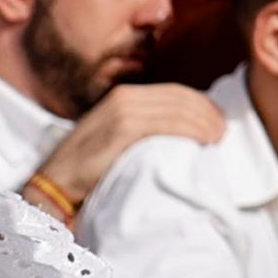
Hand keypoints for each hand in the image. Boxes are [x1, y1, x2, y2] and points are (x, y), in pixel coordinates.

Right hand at [37, 78, 229, 210]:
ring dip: (204, 123)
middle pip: (180, 98)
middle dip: (207, 113)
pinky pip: (167, 124)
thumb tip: (178, 134)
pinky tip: (203, 140)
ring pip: (178, 109)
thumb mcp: (115, 138)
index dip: (202, 105)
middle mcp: (124, 98)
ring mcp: (122, 111)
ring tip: (217, 139)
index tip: (218, 122)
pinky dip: (191, 130)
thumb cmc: (87, 169)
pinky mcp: (121, 129)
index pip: (175, 93)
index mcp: (124, 97)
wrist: (54, 185)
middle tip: (222, 132)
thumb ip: (142, 129)